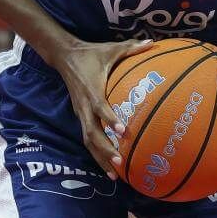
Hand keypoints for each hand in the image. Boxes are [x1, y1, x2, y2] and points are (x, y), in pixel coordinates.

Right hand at [51, 39, 152, 179]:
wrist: (64, 57)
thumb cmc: (90, 54)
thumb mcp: (110, 49)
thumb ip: (130, 47)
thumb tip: (152, 43)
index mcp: (92, 90)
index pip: (100, 107)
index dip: (110, 119)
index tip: (123, 131)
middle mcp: (84, 106)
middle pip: (91, 133)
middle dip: (105, 149)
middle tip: (120, 162)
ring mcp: (81, 113)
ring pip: (88, 141)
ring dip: (100, 158)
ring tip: (115, 174)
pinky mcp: (80, 116)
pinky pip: (87, 138)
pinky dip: (97, 153)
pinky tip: (109, 166)